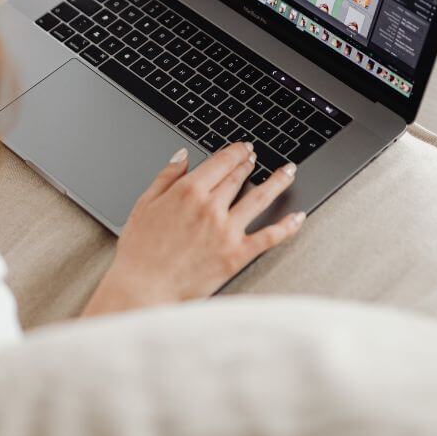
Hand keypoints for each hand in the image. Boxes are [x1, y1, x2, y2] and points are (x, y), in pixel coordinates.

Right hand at [82, 143, 303, 315]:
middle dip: (250, 163)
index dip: (234, 152)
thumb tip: (181, 156)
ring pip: (260, 198)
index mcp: (188, 192)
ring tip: (288, 171)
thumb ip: (165, 177)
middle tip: (257, 157)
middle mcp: (211, 207)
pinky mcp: (237, 255)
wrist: (144, 287)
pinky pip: (269, 237)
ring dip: (277, 181)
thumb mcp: (144, 204)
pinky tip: (297, 217)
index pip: (220, 162)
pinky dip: (287, 226)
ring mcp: (227, 231)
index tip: (242, 148)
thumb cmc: (139, 251)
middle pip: (239, 177)